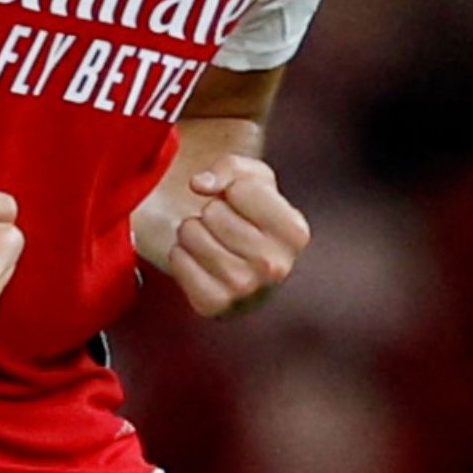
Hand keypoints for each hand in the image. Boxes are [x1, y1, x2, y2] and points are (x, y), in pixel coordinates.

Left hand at [142, 154, 309, 318]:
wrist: (244, 267)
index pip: (240, 189)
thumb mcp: (253, 179)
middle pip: (213, 212)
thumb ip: (229, 167)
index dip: (234, 190)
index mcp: (295, 233)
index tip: (245, 206)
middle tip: (226, 227)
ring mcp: (244, 290)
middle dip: (212, 211)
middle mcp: (275, 266)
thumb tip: (199, 184)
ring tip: (212, 241)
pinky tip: (199, 260)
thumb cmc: (252, 215)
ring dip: (193, 231)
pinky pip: (176, 259)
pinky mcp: (213, 305)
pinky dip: (181, 253)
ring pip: (190, 233)